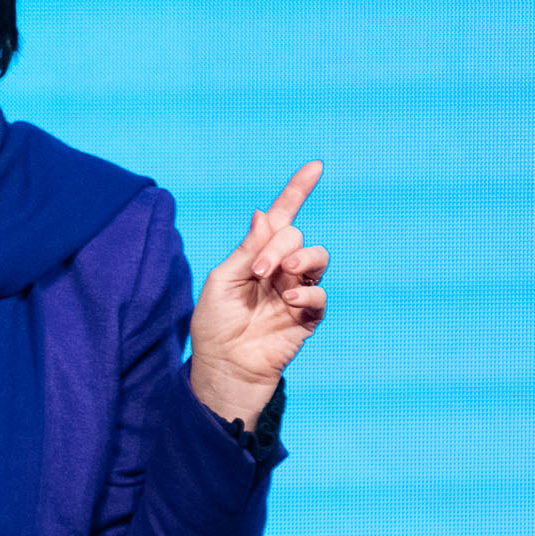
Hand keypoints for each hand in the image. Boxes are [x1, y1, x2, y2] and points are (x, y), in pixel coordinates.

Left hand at [188, 162, 327, 425]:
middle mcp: (280, 270)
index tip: (315, 167)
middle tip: (260, 271)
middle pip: (295, 237)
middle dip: (279, 247)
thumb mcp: (223, 281)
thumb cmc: (215, 326)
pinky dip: (307, 295)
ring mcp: (295, 293)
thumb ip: (248, 249)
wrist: (223, 369)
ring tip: (284, 275)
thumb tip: (264, 213)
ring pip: (317, 259)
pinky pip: (319, 296)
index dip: (297, 191)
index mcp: (256, 256)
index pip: (281, 217)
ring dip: (302, 259)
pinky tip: (288, 302)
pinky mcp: (306, 319)